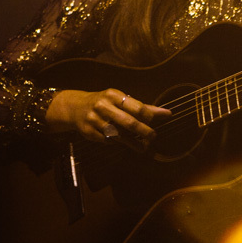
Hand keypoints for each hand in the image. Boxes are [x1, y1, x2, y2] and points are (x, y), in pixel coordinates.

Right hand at [45, 88, 168, 146]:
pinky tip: (125, 143)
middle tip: (153, 136)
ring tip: (144, 147)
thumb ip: (142, 107)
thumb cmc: (105, 103)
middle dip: (144, 131)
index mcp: (113, 95)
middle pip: (128, 122)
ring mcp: (95, 120)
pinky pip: (108, 141)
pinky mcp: (89, 132)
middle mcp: (103, 106)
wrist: (76, 107)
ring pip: (119, 134)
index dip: (151, 115)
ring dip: (133, 142)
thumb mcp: (121, 100)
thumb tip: (165, 113)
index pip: (136, 106)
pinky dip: (118, 143)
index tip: (164, 119)